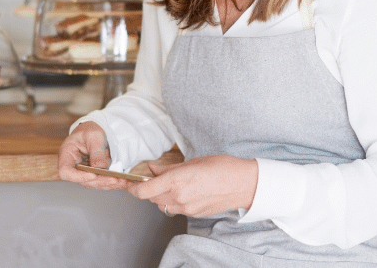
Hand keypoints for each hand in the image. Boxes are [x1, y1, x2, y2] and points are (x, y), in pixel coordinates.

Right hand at [57, 121, 132, 189]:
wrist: (91, 133)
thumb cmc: (88, 130)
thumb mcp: (93, 136)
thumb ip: (97, 152)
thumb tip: (101, 168)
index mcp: (67, 155)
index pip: (65, 171)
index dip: (78, 176)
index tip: (93, 175)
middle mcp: (72, 167)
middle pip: (83, 180)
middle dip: (101, 181)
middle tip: (116, 179)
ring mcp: (82, 173)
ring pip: (94, 183)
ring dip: (109, 183)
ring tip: (123, 181)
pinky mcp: (92, 175)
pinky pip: (101, 181)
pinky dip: (112, 182)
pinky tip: (124, 181)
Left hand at [129, 155, 258, 218]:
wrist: (244, 184)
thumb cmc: (223, 168)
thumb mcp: (193, 161)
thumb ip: (169, 168)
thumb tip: (153, 168)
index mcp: (177, 181)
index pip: (144, 191)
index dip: (134, 188)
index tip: (133, 183)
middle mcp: (179, 197)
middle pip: (151, 198)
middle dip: (150, 189)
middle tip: (158, 178)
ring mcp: (186, 208)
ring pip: (163, 204)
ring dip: (162, 196)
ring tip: (175, 184)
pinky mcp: (193, 214)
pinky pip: (176, 209)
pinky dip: (175, 201)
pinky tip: (188, 191)